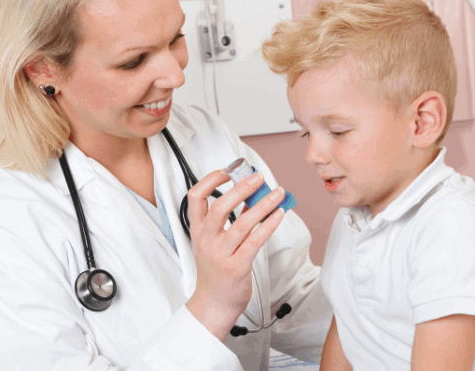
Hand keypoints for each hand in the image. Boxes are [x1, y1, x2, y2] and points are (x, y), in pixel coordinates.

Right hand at [185, 169, 285, 341]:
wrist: (214, 303)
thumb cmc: (215, 272)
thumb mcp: (214, 243)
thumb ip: (230, 220)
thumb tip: (252, 196)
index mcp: (197, 231)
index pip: (195, 197)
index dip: (211, 180)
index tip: (228, 171)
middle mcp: (207, 240)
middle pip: (221, 205)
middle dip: (242, 187)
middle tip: (258, 177)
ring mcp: (221, 254)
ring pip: (243, 222)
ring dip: (263, 204)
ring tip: (278, 193)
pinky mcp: (237, 266)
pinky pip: (256, 240)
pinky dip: (269, 224)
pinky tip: (279, 214)